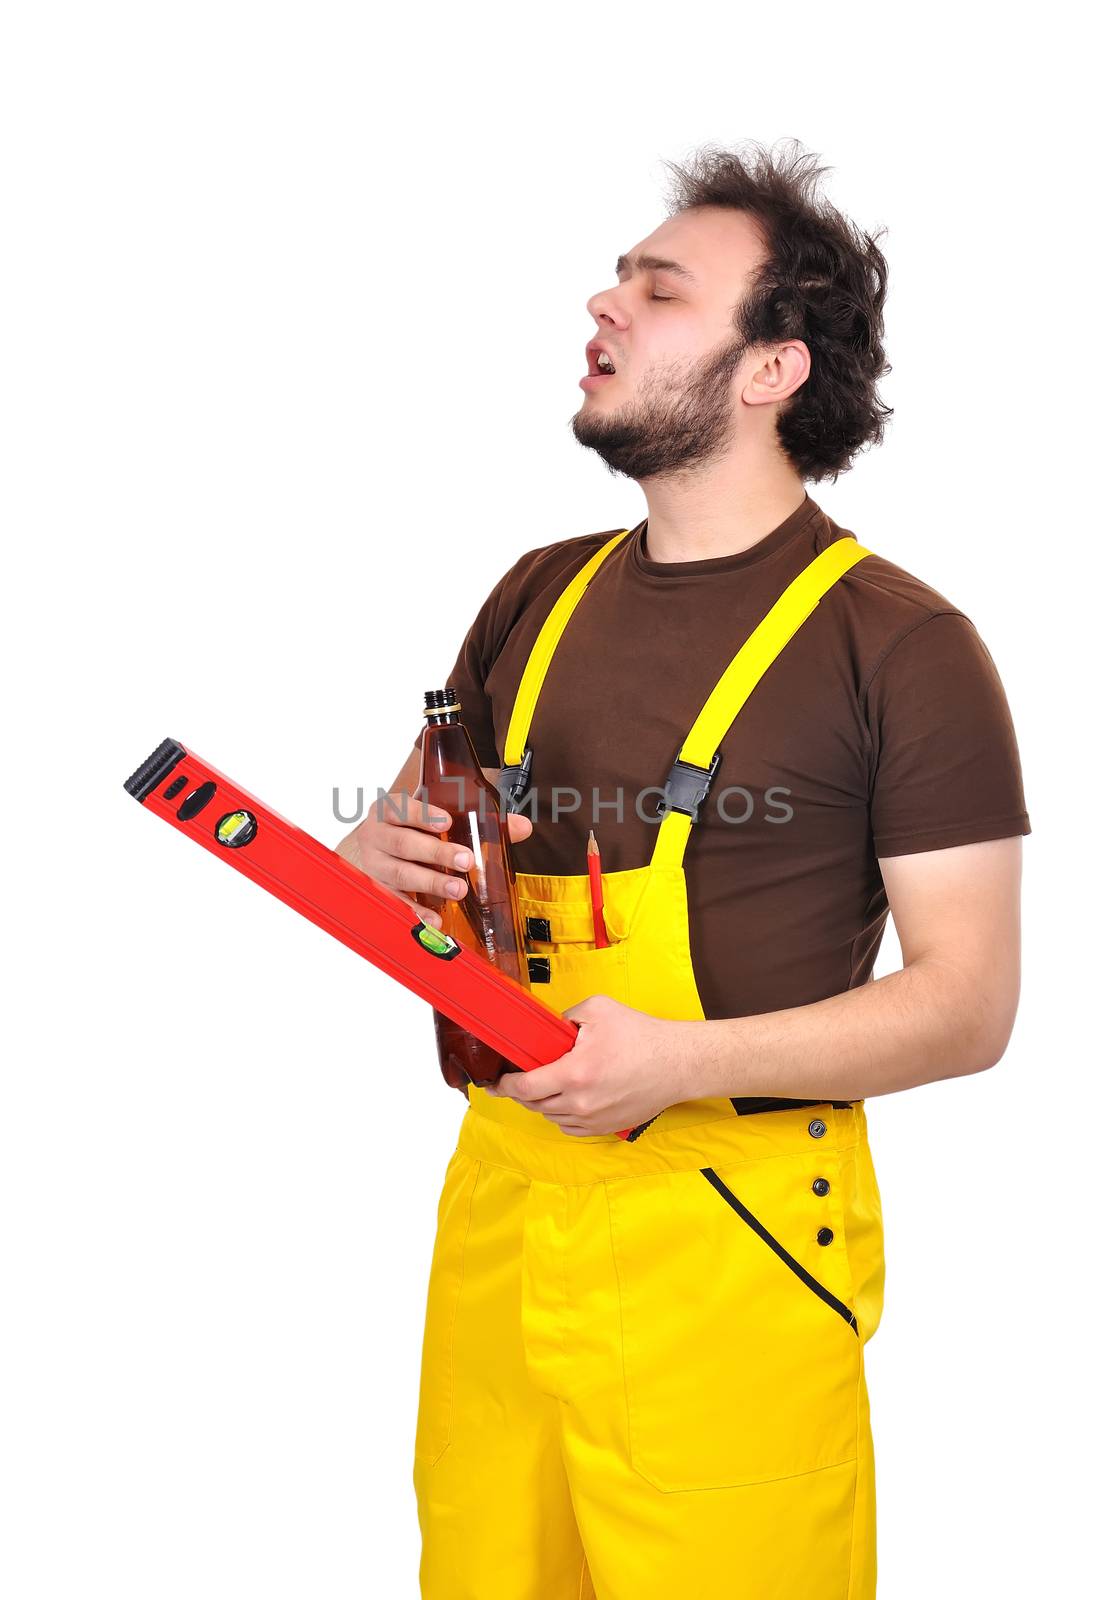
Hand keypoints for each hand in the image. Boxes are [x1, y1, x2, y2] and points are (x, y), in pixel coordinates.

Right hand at [336, 787, 532, 928]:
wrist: (369, 847)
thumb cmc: (408, 828)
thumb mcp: (433, 816)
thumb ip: (477, 819)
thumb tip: (522, 826)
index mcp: (388, 810)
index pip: (401, 809)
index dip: (423, 815)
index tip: (446, 822)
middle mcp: (376, 835)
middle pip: (404, 844)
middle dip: (436, 852)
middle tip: (465, 860)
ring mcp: (375, 864)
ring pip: (401, 873)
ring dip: (431, 882)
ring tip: (458, 889)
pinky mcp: (379, 890)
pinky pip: (397, 902)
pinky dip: (416, 912)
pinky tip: (435, 920)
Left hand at [486, 994, 686, 1136]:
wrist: (676, 1064)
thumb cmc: (642, 1037)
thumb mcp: (598, 1010)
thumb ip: (565, 1019)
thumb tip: (547, 1030)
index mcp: (575, 1073)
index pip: (525, 1087)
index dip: (505, 1084)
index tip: (498, 1081)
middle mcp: (581, 1102)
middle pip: (534, 1104)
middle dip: (523, 1091)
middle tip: (521, 1077)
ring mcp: (593, 1119)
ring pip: (551, 1116)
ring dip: (543, 1102)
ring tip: (548, 1083)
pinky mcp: (604, 1127)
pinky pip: (570, 1128)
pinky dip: (562, 1115)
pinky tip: (567, 1099)